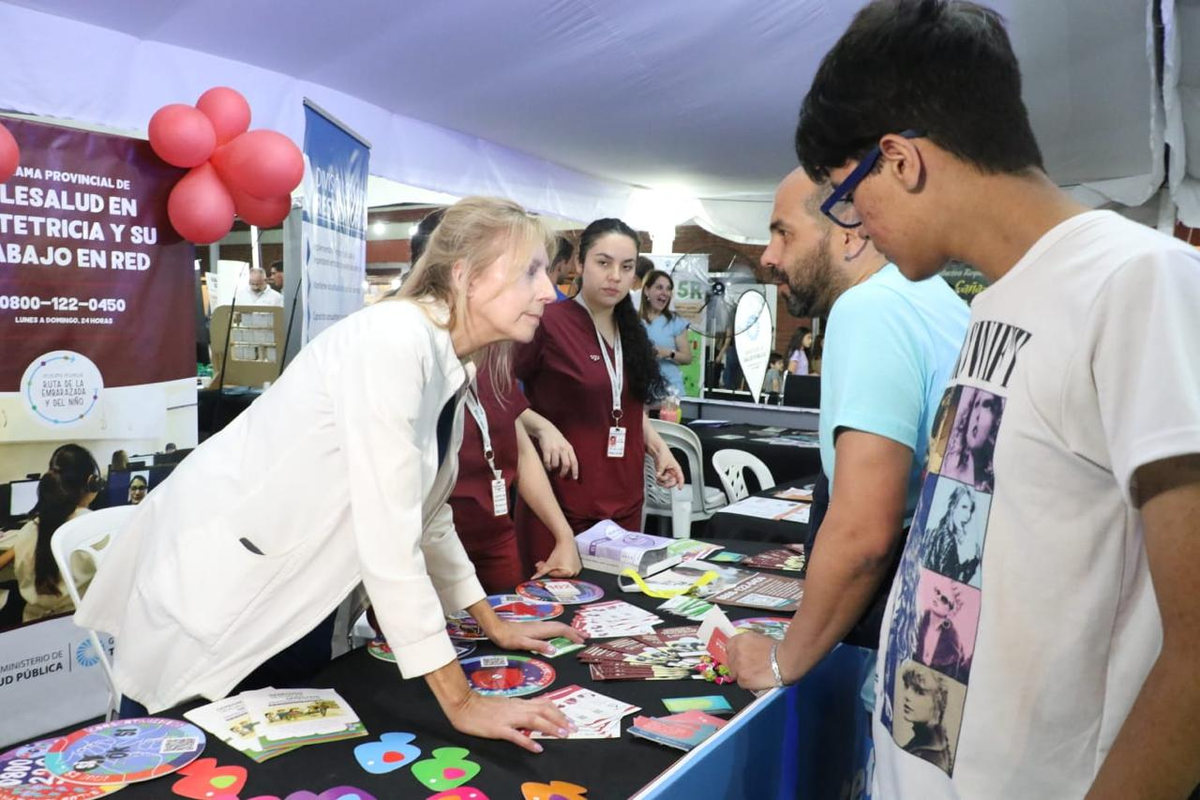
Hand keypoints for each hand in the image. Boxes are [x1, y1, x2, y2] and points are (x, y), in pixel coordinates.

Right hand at [445, 692, 572, 752]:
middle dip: (561, 719)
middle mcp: (517, 708)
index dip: (558, 711)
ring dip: (551, 727)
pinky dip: (528, 741)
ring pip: (534, 720)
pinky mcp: (498, 728)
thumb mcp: (504, 703)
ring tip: (563, 735)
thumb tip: (533, 712)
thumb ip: (518, 708)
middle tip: (573, 729)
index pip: (543, 703)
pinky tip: (538, 748)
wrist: (463, 704)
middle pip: (544, 710)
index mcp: (518, 702)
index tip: (569, 720)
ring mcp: (508, 718)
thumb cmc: (481, 705)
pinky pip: (516, 735)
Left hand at [489, 618, 584, 655]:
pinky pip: (553, 628)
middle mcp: (542, 626)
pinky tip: (560, 634)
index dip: (573, 635)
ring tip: (577, 634)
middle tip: (585, 636)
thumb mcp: (523, 644)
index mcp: (541, 630)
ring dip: (569, 630)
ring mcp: (538, 626)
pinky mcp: (534, 628)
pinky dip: (561, 630)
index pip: (561, 631)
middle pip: (562, 627)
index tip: (582, 641)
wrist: (497, 629)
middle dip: (575, 631)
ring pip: (558, 626)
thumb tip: (554, 650)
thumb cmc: (508, 638)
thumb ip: (538, 646)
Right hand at [529, 424, 578, 479]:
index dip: (575, 471)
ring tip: (552, 469)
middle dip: (564, 473)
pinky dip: (547, 467)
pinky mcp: (546, 449)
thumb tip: (570, 468)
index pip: (574, 461)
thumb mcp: (565, 445)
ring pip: (555, 465)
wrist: (546, 429)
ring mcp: (554, 449)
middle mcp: (563, 449)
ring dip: (554, 469)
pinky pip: (547, 462)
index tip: (575, 478)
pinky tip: (547, 467)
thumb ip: (568, 454)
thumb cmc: (557, 439)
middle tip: (562, 476)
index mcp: (569, 448)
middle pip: (566, 465)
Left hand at [531, 540, 581, 579]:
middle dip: (549, 568)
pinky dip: (561, 565)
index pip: (554, 576)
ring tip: (552, 560)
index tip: (541, 564)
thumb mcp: (549, 563)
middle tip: (543, 563)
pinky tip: (559, 560)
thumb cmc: (559, 551)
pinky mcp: (578, 565)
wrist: (566, 540)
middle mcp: (574, 573)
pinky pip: (567, 568)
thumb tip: (533, 578)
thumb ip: (541, 572)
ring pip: (562, 571)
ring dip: (554, 567)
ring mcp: (577, 569)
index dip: (546, 570)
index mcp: (569, 573)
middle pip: (558, 574)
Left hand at [654, 447, 683, 487]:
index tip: (680, 488)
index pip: (680, 477)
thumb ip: (660, 470)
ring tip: (658, 480)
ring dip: (662, 483)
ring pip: (667, 482)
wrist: (658, 451)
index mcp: (676, 468)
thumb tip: (658, 476)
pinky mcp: (662, 474)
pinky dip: (659, 481)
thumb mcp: (662, 463)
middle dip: (668, 484)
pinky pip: (662, 481)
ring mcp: (667, 474)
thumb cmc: (664, 454)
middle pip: (673, 482)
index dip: (681, 483)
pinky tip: (657, 479)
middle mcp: (672, 472)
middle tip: (665, 485)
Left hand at [725, 631, 779, 690]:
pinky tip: (758, 680)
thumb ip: (748, 644)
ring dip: (742, 674)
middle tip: (750, 668)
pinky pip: (741, 683)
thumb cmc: (777, 649)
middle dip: (738, 665)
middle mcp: (736, 651)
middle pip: (730, 661)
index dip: (735, 654)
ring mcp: (737, 665)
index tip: (740, 658)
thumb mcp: (759, 639)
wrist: (785, 660)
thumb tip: (746, 651)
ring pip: (734, 673)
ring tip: (755, 674)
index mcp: (740, 639)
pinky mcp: (742, 679)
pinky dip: (748, 683)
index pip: (729, 647)